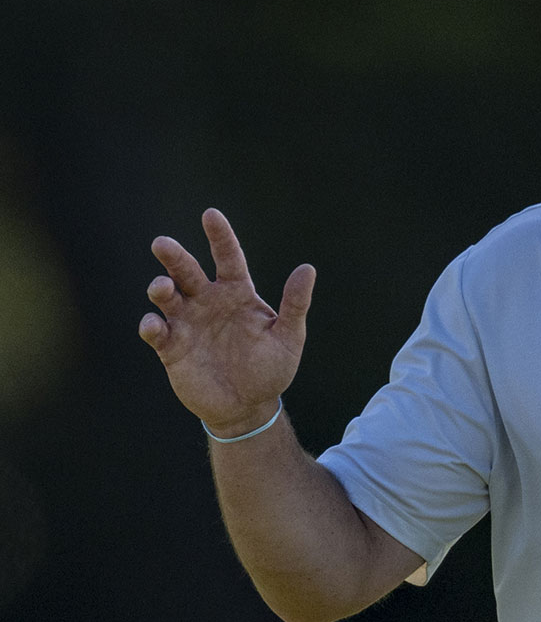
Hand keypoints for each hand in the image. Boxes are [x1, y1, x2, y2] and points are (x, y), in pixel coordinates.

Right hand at [139, 208, 314, 434]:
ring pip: (166, 297)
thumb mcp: (289, 338)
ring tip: (162, 286)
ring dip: (160, 288)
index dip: (220, 237)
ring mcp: (187, 323)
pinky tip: (155, 326)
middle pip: (187, 271)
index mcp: (237, 294)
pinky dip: (152, 326)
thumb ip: (295, 304)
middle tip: (162, 244)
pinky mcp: (172, 347)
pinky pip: (157, 331)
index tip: (211, 215)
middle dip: (174, 257)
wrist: (249, 406)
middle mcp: (208, 302)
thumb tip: (308, 269)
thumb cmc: (270, 369)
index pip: (228, 258)